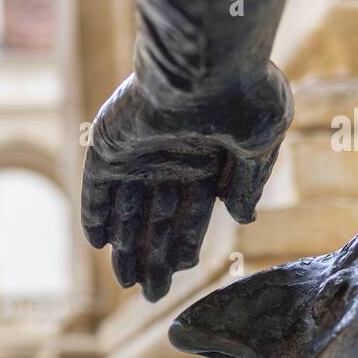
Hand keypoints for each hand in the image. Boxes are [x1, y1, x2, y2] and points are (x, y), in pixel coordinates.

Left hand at [81, 69, 290, 301]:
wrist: (205, 62)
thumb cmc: (243, 97)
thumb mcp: (260, 144)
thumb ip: (250, 182)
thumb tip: (242, 218)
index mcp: (206, 158)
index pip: (191, 213)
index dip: (183, 245)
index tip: (178, 275)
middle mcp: (170, 157)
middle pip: (157, 219)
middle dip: (154, 256)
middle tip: (150, 296)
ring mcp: (138, 151)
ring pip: (127, 209)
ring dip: (125, 245)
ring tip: (125, 281)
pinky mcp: (109, 142)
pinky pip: (97, 186)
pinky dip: (96, 213)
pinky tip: (97, 243)